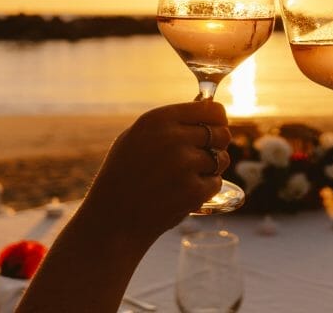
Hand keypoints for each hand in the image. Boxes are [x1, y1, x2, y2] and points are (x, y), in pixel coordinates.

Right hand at [81, 100, 230, 242]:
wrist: (111, 222)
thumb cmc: (122, 177)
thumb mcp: (135, 137)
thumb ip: (169, 123)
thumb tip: (207, 109)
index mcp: (158, 119)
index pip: (211, 109)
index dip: (218, 120)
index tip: (216, 128)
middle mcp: (172, 138)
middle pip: (222, 133)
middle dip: (217, 145)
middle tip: (201, 157)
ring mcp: (184, 165)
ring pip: (222, 159)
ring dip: (212, 169)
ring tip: (187, 178)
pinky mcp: (192, 191)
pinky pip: (216, 183)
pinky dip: (205, 190)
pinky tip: (182, 194)